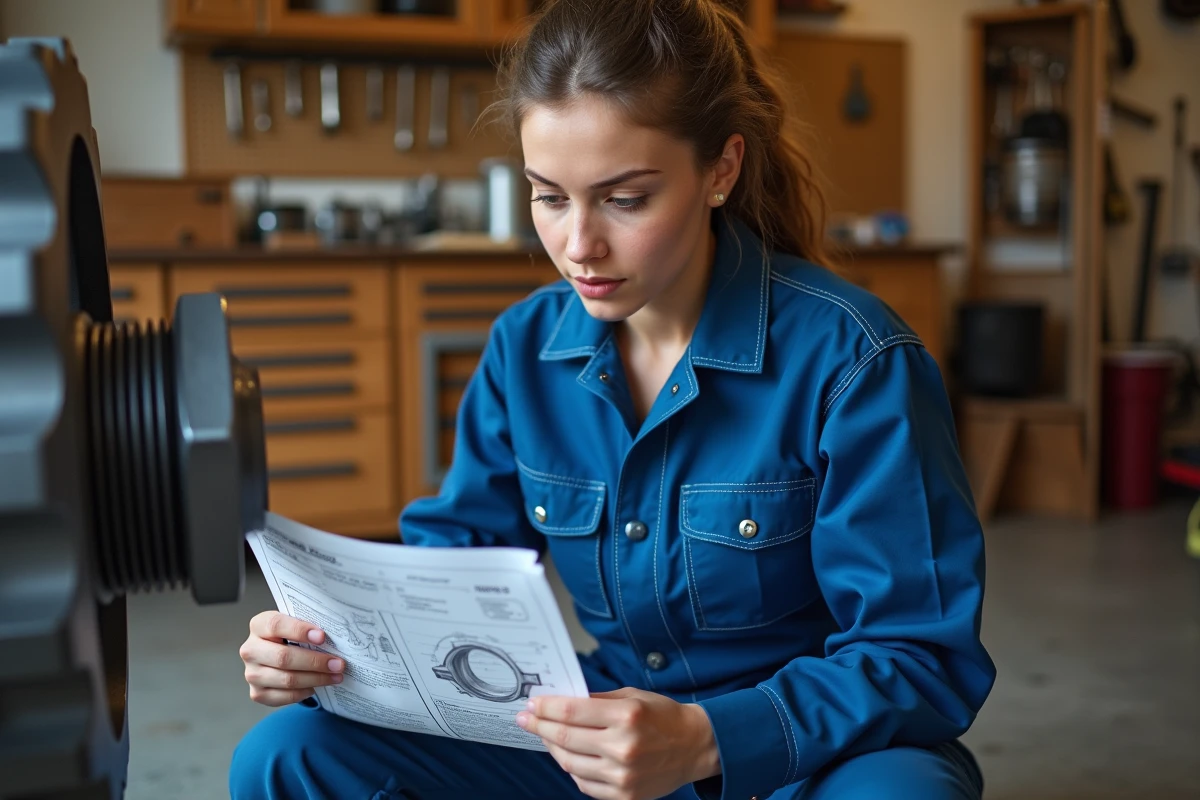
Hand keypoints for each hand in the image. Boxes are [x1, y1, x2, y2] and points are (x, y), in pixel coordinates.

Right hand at [239, 610, 344, 706]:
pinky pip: (284, 696)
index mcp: (259, 625)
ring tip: (335, 676)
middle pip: (283, 657)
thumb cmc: (290, 637)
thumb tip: (334, 636)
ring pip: (287, 679)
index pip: (276, 625)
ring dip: (316, 679)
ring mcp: (252, 673)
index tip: (322, 637)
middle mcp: (250, 650)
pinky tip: (316, 686)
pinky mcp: (257, 693)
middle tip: (338, 663)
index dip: (299, 630)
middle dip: (315, 661)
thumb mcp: (296, 624)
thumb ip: (308, 627)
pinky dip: (304, 692)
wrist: (276, 654)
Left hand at [515, 687, 720, 799]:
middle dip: (539, 726)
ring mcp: (623, 775)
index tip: (531, 704)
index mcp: (626, 716)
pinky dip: (572, 769)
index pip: (571, 712)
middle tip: (526, 719)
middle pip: (565, 738)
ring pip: (570, 763)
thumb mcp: (631, 696)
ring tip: (546, 737)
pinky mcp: (624, 795)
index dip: (545, 708)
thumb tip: (559, 701)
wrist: (694, 746)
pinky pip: (585, 784)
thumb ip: (596, 700)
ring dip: (552, 748)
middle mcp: (623, 746)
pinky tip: (568, 756)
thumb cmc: (663, 716)